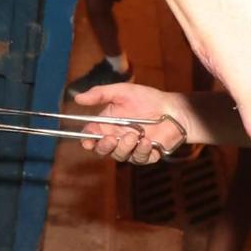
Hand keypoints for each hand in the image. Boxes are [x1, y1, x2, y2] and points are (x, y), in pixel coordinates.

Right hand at [72, 82, 187, 163]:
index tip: (88, 140)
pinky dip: (141, 150)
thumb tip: (77, 97)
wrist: (173, 109)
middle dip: (104, 146)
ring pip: (119, 156)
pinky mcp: (145, 155)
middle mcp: (116, 138)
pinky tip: (146, 141)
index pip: (90, 136)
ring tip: (134, 135)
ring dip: (125, 147)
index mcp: (107, 125)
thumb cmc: (147, 99)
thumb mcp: (122, 91)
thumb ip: (100, 94)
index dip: (87, 140)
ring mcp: (130, 148)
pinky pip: (138, 158)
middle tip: (111, 138)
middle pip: (102, 150)